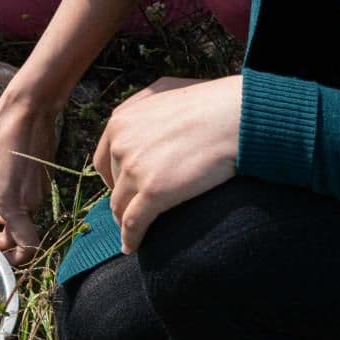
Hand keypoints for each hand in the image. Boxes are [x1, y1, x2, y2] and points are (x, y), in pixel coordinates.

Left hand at [0, 90, 60, 265]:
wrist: (27, 110)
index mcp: (15, 206)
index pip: (26, 248)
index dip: (11, 257)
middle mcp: (32, 203)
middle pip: (17, 231)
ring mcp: (40, 191)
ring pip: (19, 213)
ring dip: (0, 211)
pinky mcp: (43, 179)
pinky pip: (24, 198)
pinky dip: (9, 197)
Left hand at [93, 75, 239, 253]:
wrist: (234, 116)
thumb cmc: (208, 102)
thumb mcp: (164, 92)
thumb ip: (143, 107)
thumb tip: (136, 119)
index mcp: (120, 121)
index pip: (105, 160)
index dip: (113, 179)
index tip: (124, 190)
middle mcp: (120, 144)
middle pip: (113, 184)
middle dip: (122, 199)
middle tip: (132, 213)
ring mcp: (134, 169)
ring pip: (120, 206)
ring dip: (124, 223)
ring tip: (131, 236)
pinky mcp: (152, 192)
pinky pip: (133, 223)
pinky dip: (130, 238)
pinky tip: (133, 247)